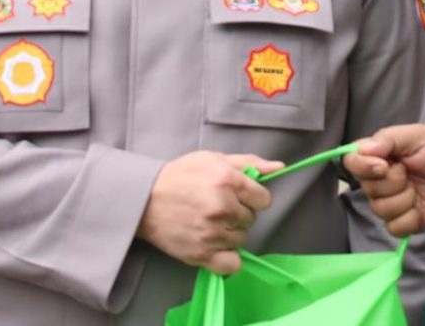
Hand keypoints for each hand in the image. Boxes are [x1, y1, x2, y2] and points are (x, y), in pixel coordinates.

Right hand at [136, 151, 283, 274]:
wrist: (144, 199)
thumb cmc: (180, 175)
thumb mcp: (213, 159)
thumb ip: (249, 163)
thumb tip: (280, 168)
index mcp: (228, 180)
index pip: (263, 199)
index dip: (251, 197)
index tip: (237, 196)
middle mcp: (223, 207)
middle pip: (251, 219)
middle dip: (238, 213)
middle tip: (216, 207)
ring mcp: (213, 233)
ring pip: (242, 239)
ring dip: (231, 233)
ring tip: (209, 222)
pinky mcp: (202, 254)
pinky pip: (233, 265)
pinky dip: (227, 258)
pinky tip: (215, 245)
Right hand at [342, 124, 424, 236]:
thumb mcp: (416, 135)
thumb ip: (387, 139)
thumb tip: (361, 149)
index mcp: (377, 156)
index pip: (351, 162)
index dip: (363, 167)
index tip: (384, 165)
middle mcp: (378, 180)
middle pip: (367, 189)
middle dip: (392, 182)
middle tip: (410, 173)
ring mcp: (391, 203)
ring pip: (380, 209)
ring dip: (404, 199)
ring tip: (418, 189)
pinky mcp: (405, 222)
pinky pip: (394, 228)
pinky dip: (410, 218)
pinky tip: (420, 207)